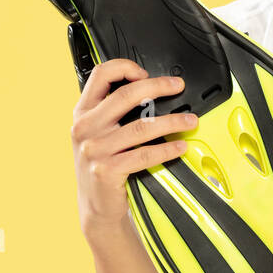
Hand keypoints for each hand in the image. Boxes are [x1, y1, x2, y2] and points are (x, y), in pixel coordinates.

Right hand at [71, 59, 197, 231]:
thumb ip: (110, 111)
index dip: (125, 67)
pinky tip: (180, 147)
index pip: (100, 75)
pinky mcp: (107, 170)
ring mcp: (94, 150)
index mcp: (83, 112)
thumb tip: (148, 89)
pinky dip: (168, 149)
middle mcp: (85, 128)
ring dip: (172, 121)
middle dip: (158, 87)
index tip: (146, 73)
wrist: (96, 206)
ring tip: (190, 120)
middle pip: (126, 95)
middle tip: (177, 87)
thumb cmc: (102, 165)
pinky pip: (145, 154)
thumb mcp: (97, 133)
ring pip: (142, 126)